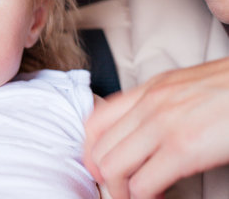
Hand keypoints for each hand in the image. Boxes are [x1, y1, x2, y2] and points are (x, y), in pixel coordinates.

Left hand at [84, 57, 228, 198]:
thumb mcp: (185, 88)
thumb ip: (158, 106)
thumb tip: (142, 137)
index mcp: (149, 90)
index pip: (95, 121)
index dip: (91, 151)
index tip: (101, 168)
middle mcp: (149, 104)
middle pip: (99, 149)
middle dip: (104, 177)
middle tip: (118, 190)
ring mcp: (163, 124)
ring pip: (113, 168)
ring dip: (120, 192)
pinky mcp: (184, 147)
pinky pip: (143, 184)